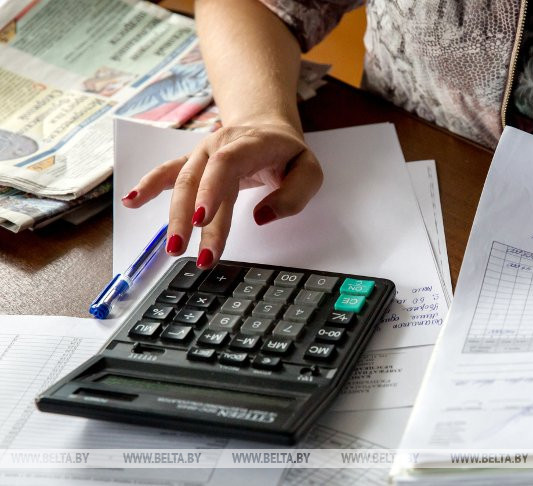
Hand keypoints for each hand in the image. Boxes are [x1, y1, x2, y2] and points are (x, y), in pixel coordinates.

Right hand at [121, 121, 322, 267]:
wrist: (268, 127)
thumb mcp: (309, 170)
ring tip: (173, 249)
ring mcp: (203, 154)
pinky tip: (131, 202)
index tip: (202, 220)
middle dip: (189, 217)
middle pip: (198, 179)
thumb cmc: (288, 155)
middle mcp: (220, 146)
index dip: (210, 190)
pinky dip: (148, 186)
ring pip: (182, 183)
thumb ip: (294, 194)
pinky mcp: (193, 164)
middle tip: (187, 251)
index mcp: (251, 144)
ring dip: (174, 216)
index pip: (226, 164)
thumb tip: (262, 217)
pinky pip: (168, 173)